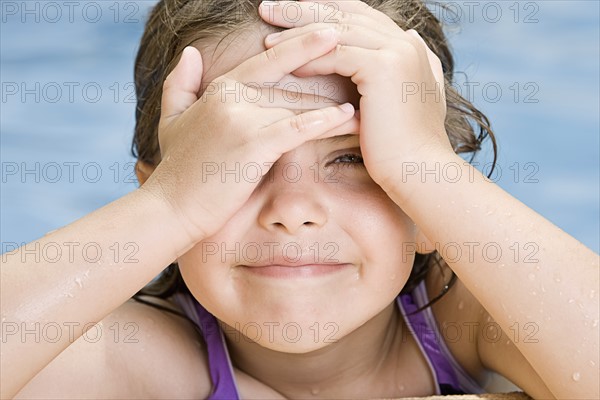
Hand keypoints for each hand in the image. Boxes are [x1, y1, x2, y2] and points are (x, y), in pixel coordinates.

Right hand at [143, 30, 357, 241]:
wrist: (170, 209)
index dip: (301, 45)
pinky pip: (298, 127)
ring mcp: (242, 118)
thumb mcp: (172, 119)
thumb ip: (180, 83)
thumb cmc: (177, 169)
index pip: (269, 60)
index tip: (330, 32)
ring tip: (367, 103)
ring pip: (299, 104)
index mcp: (220, 88)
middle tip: (362, 67)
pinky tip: (348, 117)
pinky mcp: (253, 144)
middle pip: (291, 82)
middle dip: (328, 77)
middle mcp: (232, 96)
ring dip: (335, 104)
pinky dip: (325, 121)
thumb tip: (191, 52)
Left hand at [260, 0, 452, 198]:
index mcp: (408, 45)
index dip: (323, 9)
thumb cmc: (404, 146)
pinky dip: (311, 59)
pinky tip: (288, 64)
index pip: (358, 14)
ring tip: (268, 35)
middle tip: (269, 8)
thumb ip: (402, 70)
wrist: (420, 171)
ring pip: (337, 30)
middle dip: (304, 9)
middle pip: (345, 13)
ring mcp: (398, 51)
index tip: (291, 14)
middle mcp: (406, 41)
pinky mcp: (384, 67)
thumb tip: (401, 43)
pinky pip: (337, 55)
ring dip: (299, 31)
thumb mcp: (404, 99)